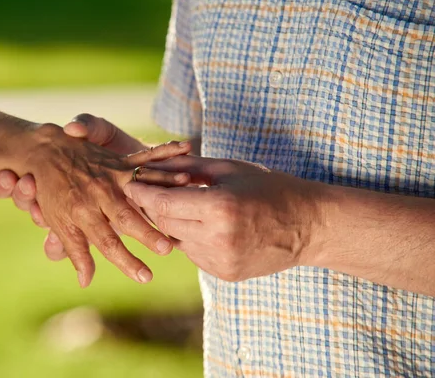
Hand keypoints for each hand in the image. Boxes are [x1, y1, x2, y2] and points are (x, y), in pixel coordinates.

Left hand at [0, 123, 190, 286]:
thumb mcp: (59, 224)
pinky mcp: (120, 160)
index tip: (144, 277)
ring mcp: (111, 174)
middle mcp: (99, 193)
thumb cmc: (52, 192)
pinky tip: (186, 148)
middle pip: (126, 217)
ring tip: (187, 199)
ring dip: (165, 190)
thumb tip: (86, 282)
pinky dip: (165, 151)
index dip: (126, 261)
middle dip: (147, 232)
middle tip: (167, 249)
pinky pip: (145, 156)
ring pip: (141, 185)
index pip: (107, 243)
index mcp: (83, 212)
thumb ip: (76, 252)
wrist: (46, 151)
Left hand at [122, 156, 322, 281]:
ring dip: (172, 223)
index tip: (129, 183)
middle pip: (165, 224)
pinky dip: (189, 238)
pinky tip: (203, 225)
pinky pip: (192, 254)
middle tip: (149, 191)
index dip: (142, 193)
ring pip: (176, 241)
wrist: (308, 226)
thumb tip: (150, 164)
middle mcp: (219, 239)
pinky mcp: (225, 273)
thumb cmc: (269, 188)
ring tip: (181, 205)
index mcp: (221, 208)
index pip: (164, 204)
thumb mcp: (229, 169)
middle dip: (154, 207)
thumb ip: (187, 166)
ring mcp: (222, 261)